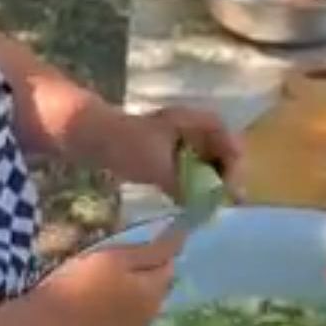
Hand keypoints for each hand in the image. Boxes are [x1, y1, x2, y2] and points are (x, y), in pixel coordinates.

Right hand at [28, 233, 183, 325]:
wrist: (46, 324)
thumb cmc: (79, 282)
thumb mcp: (116, 257)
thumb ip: (152, 250)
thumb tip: (184, 237)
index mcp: (153, 293)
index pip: (167, 268)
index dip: (154, 256)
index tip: (132, 250)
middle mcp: (151, 318)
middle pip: (156, 291)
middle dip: (145, 280)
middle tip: (115, 270)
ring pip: (142, 312)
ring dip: (133, 301)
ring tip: (104, 293)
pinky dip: (120, 320)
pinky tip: (99, 314)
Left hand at [115, 106, 244, 200]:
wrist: (91, 138)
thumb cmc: (128, 146)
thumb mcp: (161, 168)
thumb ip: (185, 186)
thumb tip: (204, 205)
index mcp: (191, 121)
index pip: (225, 136)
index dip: (234, 160)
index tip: (232, 185)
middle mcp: (187, 127)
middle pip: (218, 148)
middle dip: (225, 174)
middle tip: (230, 200)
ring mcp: (174, 139)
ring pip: (203, 159)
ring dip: (210, 180)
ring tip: (214, 204)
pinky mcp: (162, 152)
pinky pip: (187, 167)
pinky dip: (193, 183)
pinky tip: (192, 201)